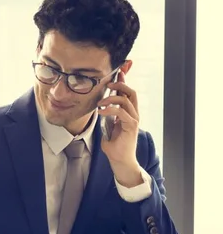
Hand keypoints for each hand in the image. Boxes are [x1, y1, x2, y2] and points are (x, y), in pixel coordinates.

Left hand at [98, 70, 142, 186]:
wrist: (120, 160)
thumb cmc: (114, 146)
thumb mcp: (107, 128)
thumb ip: (106, 118)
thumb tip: (99, 109)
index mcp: (128, 113)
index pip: (127, 94)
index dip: (122, 82)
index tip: (116, 73)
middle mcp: (133, 114)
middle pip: (130, 92)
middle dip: (119, 85)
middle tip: (107, 84)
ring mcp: (133, 119)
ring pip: (127, 100)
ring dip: (112, 97)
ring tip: (100, 102)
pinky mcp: (131, 126)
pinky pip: (121, 112)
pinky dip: (110, 109)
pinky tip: (101, 111)